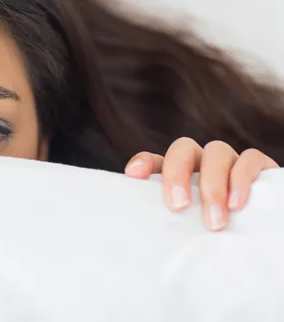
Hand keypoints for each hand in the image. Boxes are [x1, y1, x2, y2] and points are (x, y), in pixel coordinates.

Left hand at [124, 137, 278, 230]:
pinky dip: (241, 178)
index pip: (154, 160)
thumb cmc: (214, 237)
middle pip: (183, 150)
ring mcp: (229, 161)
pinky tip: (237, 203)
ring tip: (215, 221)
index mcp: (177, 175)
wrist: (261, 241)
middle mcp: (200, 162)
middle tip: (178, 207)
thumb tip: (144, 246)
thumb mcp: (187, 231)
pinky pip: (249, 158)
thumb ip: (170, 228)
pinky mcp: (258, 165)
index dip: (143, 162)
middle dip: (177, 174)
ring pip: (216, 151)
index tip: (134, 175)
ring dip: (213, 185)